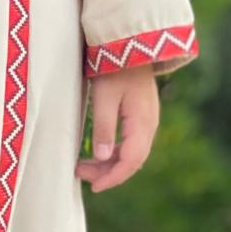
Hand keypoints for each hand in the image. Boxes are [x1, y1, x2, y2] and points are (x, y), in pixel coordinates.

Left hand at [75, 63, 159, 191]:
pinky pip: (131, 141)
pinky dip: (115, 151)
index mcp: (143, 123)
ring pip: (131, 151)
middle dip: (108, 172)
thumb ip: (104, 127)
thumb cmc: (115, 68)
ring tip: (84, 165)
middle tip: (81, 174)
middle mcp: (149, 124)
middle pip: (132, 160)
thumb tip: (103, 157)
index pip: (131, 161)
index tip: (94, 187)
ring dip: (109, 162)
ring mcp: (147, 119)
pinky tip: (99, 152)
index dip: (113, 177)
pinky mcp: (141, 114)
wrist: (130, 44)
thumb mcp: (104, 97)